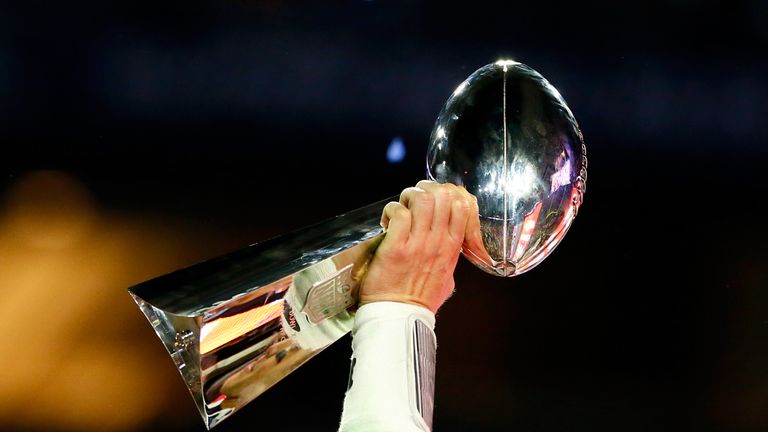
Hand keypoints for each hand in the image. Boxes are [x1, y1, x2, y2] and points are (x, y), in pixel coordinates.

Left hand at [359, 180, 478, 313]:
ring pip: (421, 198)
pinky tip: (386, 222)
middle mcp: (438, 242)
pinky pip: (399, 213)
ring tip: (400, 210)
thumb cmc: (420, 301)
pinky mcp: (396, 247)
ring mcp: (418, 244)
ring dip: (408, 198)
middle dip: (426, 190)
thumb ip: (449, 260)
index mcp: (452, 248)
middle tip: (413, 201)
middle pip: (442, 195)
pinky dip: (391, 211)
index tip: (434, 199)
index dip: (448, 193)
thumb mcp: (447, 280)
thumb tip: (449, 250)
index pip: (463, 205)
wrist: (399, 317)